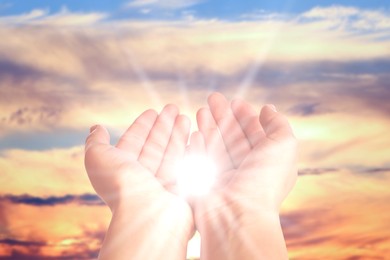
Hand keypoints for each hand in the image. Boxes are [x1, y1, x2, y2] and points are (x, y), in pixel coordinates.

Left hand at [84, 105, 193, 258]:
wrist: (149, 216)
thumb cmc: (123, 187)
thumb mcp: (98, 159)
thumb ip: (96, 142)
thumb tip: (96, 128)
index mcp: (124, 171)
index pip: (134, 142)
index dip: (142, 126)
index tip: (152, 111)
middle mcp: (144, 178)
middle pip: (155, 145)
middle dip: (163, 126)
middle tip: (173, 108)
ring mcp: (164, 184)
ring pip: (172, 153)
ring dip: (178, 134)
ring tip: (185, 116)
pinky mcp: (183, 190)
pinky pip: (188, 165)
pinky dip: (192, 150)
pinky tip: (197, 135)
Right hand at [191, 93, 296, 258]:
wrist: (236, 216)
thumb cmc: (262, 182)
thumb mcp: (283, 147)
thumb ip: (278, 125)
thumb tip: (268, 109)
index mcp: (265, 163)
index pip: (255, 134)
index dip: (246, 116)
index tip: (236, 101)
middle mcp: (245, 169)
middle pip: (233, 136)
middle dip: (223, 116)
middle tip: (213, 98)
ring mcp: (224, 176)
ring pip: (215, 145)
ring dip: (209, 126)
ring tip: (201, 109)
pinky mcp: (206, 182)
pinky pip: (201, 159)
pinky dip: (198, 145)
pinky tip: (195, 132)